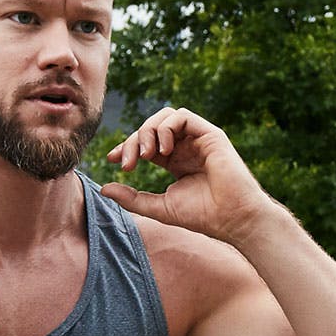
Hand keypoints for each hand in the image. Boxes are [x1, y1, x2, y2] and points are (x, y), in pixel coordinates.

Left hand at [102, 107, 271, 244]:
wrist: (231, 219)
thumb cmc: (201, 215)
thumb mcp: (158, 207)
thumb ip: (131, 198)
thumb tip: (103, 188)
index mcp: (175, 161)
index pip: (146, 144)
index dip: (127, 146)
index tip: (113, 159)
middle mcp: (186, 146)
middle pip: (152, 128)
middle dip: (134, 141)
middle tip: (127, 164)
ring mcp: (198, 138)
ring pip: (166, 116)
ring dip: (149, 131)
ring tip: (146, 156)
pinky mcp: (210, 134)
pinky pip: (182, 116)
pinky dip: (167, 128)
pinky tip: (163, 151)